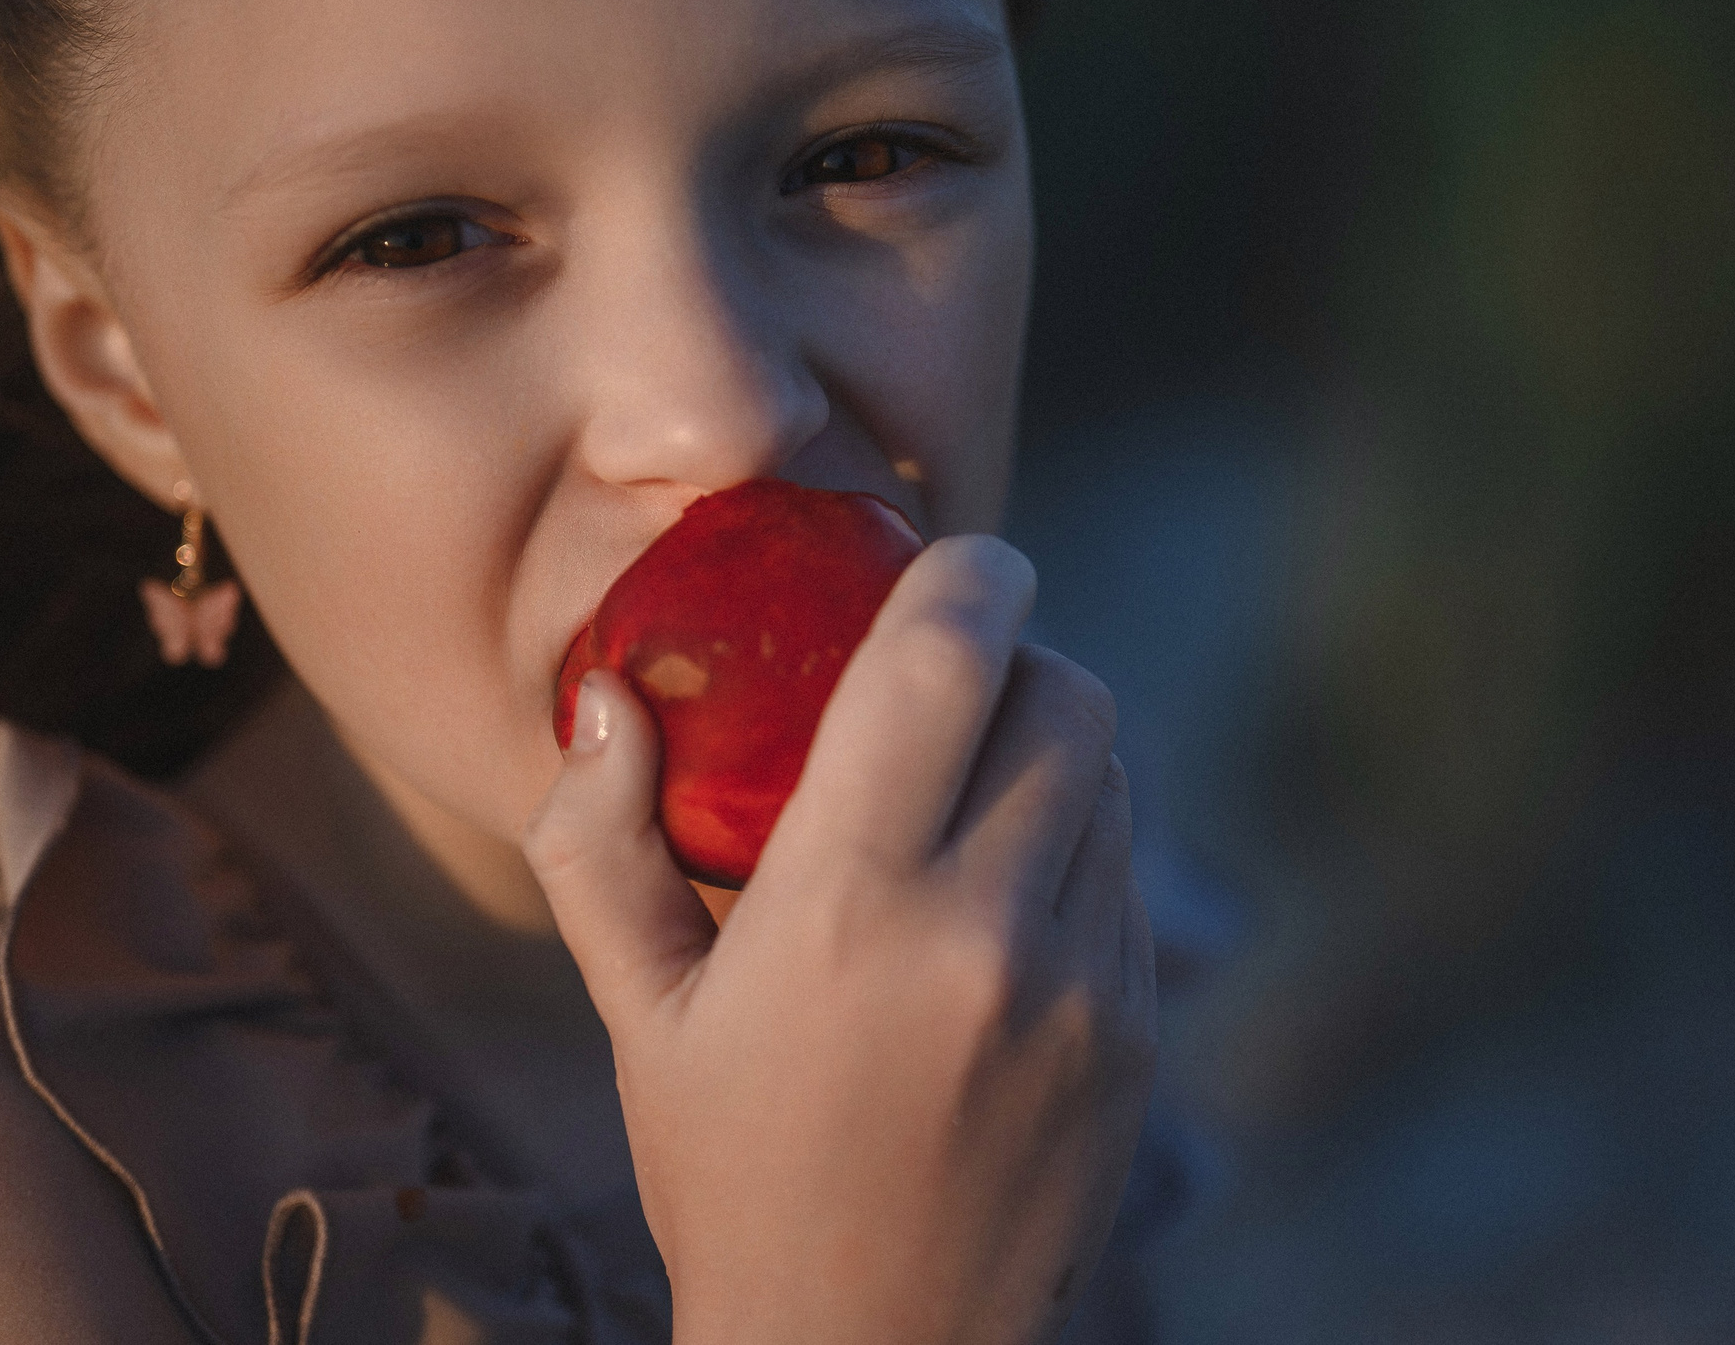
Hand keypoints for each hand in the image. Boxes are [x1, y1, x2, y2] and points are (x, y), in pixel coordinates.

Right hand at [524, 534, 1156, 1344]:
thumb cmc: (729, 1178)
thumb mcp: (639, 1018)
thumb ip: (600, 846)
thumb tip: (604, 699)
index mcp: (845, 909)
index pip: (946, 661)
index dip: (970, 573)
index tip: (960, 556)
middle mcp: (982, 935)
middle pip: (1065, 696)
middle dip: (1020, 657)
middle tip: (961, 675)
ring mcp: (1080, 991)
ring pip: (1114, 781)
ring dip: (1056, 749)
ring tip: (978, 788)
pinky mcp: (1134, 1040)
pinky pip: (1131, 880)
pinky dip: (1082, 847)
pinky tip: (1009, 897)